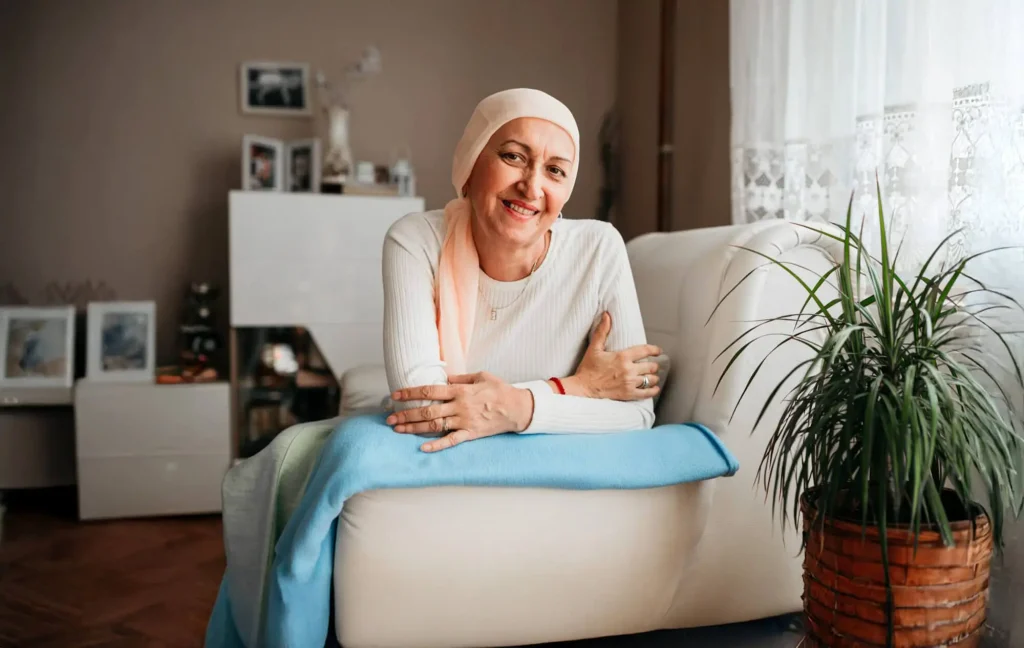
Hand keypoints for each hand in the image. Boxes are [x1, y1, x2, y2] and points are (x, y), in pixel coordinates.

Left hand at [386, 372, 533, 451]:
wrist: (517, 408)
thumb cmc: (499, 390)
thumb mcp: (480, 376)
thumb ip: (460, 378)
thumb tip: (444, 379)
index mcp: (460, 391)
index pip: (430, 391)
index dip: (410, 393)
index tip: (395, 394)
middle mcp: (459, 406)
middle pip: (427, 410)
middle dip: (406, 414)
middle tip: (389, 417)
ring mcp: (464, 421)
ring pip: (434, 425)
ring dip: (414, 428)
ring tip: (397, 429)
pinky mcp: (470, 434)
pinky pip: (451, 441)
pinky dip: (437, 445)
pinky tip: (422, 448)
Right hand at [567, 312, 661, 400]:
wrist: (583, 388)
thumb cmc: (588, 369)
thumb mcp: (594, 348)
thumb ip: (602, 331)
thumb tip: (606, 315)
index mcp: (622, 357)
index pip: (645, 350)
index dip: (654, 350)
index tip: (658, 351)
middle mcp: (628, 369)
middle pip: (651, 366)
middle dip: (653, 365)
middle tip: (652, 366)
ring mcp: (630, 383)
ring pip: (651, 379)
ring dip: (653, 377)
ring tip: (652, 376)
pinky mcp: (628, 394)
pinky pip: (647, 393)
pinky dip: (653, 390)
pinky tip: (654, 388)